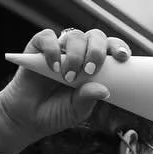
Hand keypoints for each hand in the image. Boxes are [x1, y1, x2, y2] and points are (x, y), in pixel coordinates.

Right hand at [0, 27, 132, 153]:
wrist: (29, 117)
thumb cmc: (58, 111)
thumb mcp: (78, 110)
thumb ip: (88, 98)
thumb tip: (104, 90)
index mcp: (95, 64)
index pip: (111, 48)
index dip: (119, 47)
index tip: (123, 57)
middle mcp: (80, 52)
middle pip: (95, 36)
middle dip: (96, 51)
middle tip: (90, 71)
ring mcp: (60, 48)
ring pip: (74, 36)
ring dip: (75, 55)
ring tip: (69, 78)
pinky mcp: (38, 47)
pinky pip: (47, 38)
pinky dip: (52, 50)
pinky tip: (54, 67)